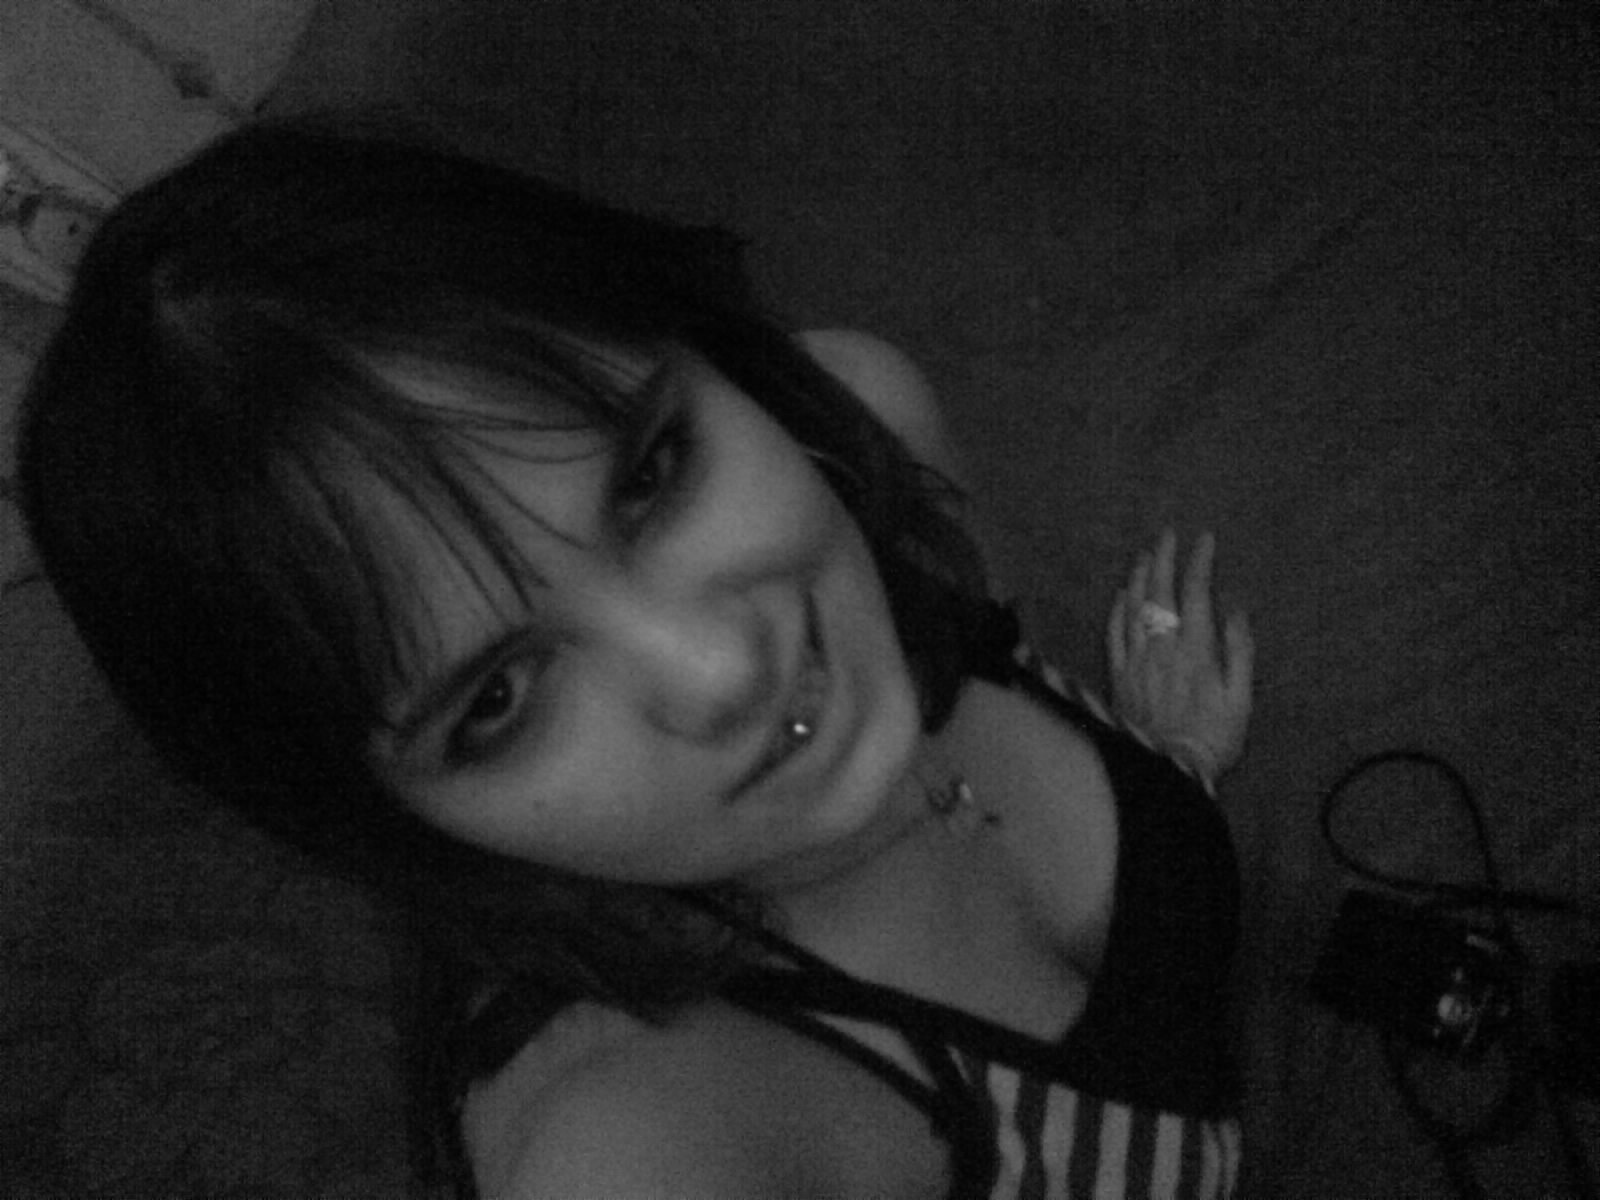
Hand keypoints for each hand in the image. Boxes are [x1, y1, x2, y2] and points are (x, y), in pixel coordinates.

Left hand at [1107, 530, 1253, 781]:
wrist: (1170, 768)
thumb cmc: (1214, 738)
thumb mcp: (1241, 697)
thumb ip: (1240, 650)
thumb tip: (1236, 610)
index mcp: (1196, 650)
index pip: (1195, 593)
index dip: (1199, 562)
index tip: (1205, 539)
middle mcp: (1162, 648)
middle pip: (1160, 592)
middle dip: (1165, 558)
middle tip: (1168, 534)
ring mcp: (1137, 660)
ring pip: (1134, 607)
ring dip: (1141, 577)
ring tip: (1147, 554)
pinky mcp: (1119, 676)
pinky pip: (1115, 634)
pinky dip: (1118, 609)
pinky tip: (1123, 594)